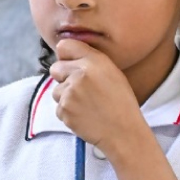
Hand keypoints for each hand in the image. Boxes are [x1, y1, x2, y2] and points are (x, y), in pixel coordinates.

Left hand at [49, 38, 145, 152]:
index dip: (66, 56)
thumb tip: (66, 56)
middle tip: (81, 90)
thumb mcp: (112, 73)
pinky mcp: (64, 109)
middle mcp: (80, 74)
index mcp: (95, 62)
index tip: (70, 64)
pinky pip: (58, 107)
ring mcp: (69, 92)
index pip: (65, 46)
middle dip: (63, 78)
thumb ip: (90, 62)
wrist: (124, 132)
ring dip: (66, 97)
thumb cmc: (120, 103)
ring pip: (56, 90)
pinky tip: (84, 115)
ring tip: (87, 105)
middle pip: (55, 68)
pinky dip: (68, 112)